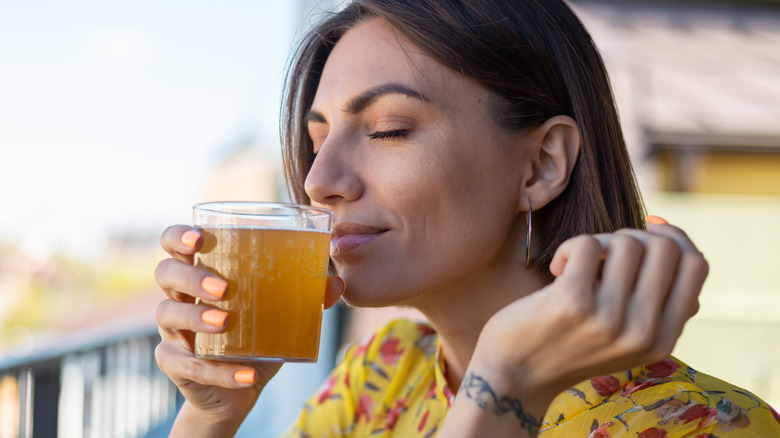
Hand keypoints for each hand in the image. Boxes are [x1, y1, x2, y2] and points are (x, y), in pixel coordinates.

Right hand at [153, 225, 345, 434]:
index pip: (174, 244)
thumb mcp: (280, 315)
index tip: (198, 237)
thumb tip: (338, 283)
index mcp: (201, 274)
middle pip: (166, 273)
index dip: (178, 236)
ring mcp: (173, 331)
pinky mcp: (174, 363)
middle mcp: (179, 297)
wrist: (237, 390)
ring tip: (226, 322)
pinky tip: (245, 373)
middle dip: (191, 276)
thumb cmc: (255, 337)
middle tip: (222, 287)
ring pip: (168, 314)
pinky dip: (218, 370)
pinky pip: (187, 365)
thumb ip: (305, 296)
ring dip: (197, 316)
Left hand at [474, 221, 707, 404]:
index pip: (696, 266)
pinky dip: (568, 247)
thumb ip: (656, 305)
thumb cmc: (568, 344)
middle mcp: (642, 333)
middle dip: (633, 236)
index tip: (647, 231)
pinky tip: (555, 270)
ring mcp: (608, 319)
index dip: (675, 237)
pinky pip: (587, 244)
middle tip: (603, 254)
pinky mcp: (572, 302)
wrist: (514, 376)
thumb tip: (676, 243)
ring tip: (576, 264)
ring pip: (626, 242)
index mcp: (663, 340)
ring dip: (598, 242)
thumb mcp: (624, 338)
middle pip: (665, 247)